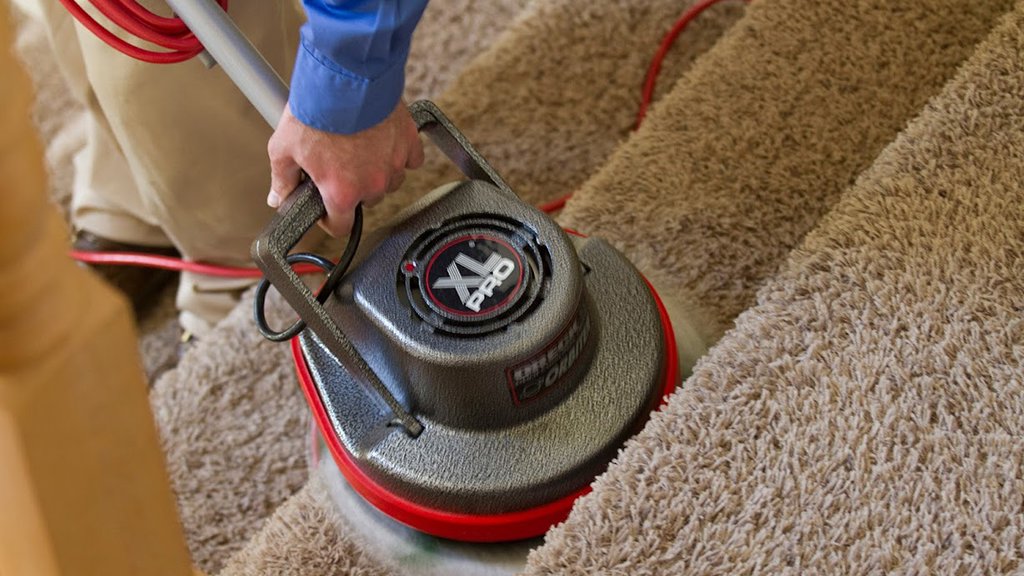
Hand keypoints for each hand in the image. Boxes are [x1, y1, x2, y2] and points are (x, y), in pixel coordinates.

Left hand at [267, 101, 424, 236]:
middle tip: (339, 166)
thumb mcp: (283, 148)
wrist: (344, 76)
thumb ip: (283, 179)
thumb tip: (278, 198)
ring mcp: (394, 164)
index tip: (327, 210)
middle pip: (367, 200)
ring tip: (361, 151)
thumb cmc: (315, 111)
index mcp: (341, 192)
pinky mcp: (408, 142)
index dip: (331, 220)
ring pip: (389, 181)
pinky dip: (399, 154)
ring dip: (377, 173)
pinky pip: (410, 159)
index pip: (342, 226)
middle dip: (354, 189)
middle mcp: (372, 184)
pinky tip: (384, 142)